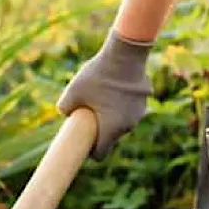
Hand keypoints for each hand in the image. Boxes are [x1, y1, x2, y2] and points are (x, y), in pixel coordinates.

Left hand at [56, 30, 153, 159]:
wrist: (126, 54)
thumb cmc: (97, 76)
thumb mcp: (72, 92)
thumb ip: (64, 108)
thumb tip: (66, 114)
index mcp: (112, 129)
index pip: (101, 154)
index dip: (90, 152)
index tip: (82, 144)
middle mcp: (128, 125)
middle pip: (111, 138)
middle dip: (99, 131)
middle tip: (87, 117)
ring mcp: (139, 112)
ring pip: (121, 122)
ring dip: (110, 117)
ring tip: (99, 100)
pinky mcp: (145, 99)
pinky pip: (129, 108)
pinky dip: (120, 104)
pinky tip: (112, 89)